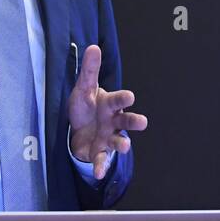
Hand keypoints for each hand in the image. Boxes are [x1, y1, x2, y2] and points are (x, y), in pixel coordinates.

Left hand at [67, 45, 147, 180]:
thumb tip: (94, 47)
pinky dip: (101, 166)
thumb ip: (90, 70)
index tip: (130, 97)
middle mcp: (113, 121)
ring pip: (118, 140)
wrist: (77, 129)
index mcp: (110, 104)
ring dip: (122, 144)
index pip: (118, 100)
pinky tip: (98, 173)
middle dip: (133, 121)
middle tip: (142, 122)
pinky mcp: (99, 151)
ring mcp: (108, 137)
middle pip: (126, 121)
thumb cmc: (86, 107)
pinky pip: (101, 159)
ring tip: (124, 147)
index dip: (123, 99)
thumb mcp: (84, 87)